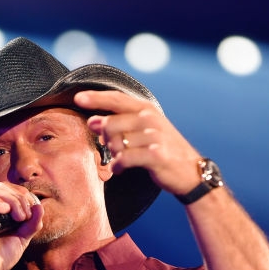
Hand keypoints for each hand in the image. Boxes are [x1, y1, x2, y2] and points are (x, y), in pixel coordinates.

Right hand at [0, 182, 42, 269]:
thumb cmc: (1, 259)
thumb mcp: (22, 239)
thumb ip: (32, 224)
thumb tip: (40, 206)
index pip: (8, 190)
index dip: (23, 195)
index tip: (33, 210)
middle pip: (0, 187)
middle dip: (18, 197)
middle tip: (25, 216)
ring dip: (10, 200)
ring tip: (19, 217)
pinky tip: (5, 211)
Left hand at [74, 89, 202, 195]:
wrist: (190, 172)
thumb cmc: (163, 151)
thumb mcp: (144, 132)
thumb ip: (119, 124)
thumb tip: (92, 122)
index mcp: (147, 109)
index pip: (116, 98)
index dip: (96, 98)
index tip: (78, 97)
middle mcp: (150, 119)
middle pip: (110, 124)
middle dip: (105, 139)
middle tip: (112, 149)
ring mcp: (154, 136)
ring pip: (116, 143)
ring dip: (113, 155)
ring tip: (119, 161)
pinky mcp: (155, 155)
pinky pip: (124, 158)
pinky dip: (118, 166)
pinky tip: (119, 169)